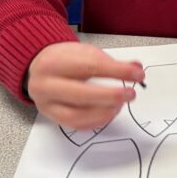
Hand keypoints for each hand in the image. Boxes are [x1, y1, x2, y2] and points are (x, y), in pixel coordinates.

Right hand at [27, 42, 144, 127]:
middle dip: (111, 96)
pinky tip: (109, 112)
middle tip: (131, 94)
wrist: (38, 67)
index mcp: (55, 63)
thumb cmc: (65, 60)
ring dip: (104, 112)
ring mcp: (46, 104)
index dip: (118, 72)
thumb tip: (137, 69)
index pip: (91, 67)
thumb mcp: (86, 52)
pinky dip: (96, 121)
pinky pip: (75, 125)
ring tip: (120, 104)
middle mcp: (46, 85)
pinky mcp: (51, 117)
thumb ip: (112, 62)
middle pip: (81, 94)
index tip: (138, 74)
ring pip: (76, 115)